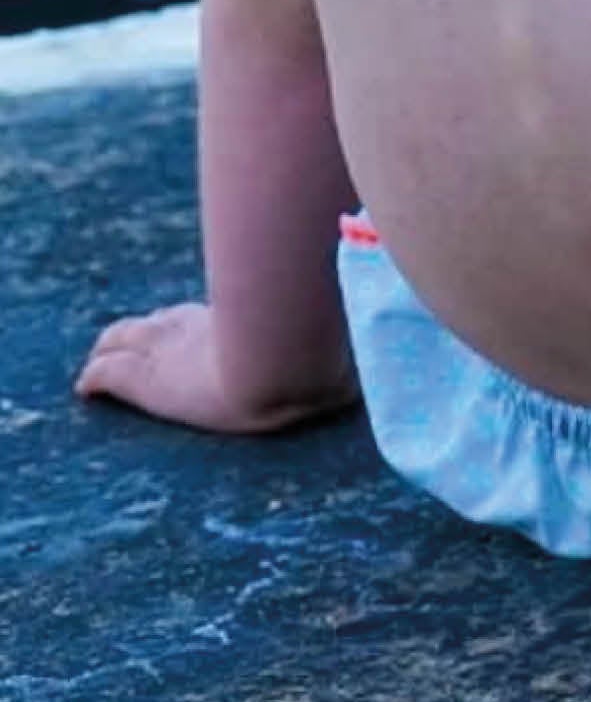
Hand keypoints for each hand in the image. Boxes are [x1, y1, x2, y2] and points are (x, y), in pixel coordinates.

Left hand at [76, 302, 355, 434]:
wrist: (279, 371)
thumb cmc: (309, 353)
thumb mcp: (326, 343)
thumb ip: (340, 329)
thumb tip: (392, 310)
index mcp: (230, 318)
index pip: (196, 313)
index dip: (181, 321)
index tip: (180, 326)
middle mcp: (195, 325)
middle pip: (153, 322)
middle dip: (140, 333)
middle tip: (132, 343)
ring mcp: (165, 349)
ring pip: (121, 341)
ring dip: (111, 353)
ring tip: (102, 364)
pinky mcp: (143, 378)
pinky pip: (103, 373)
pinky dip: (93, 379)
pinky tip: (86, 390)